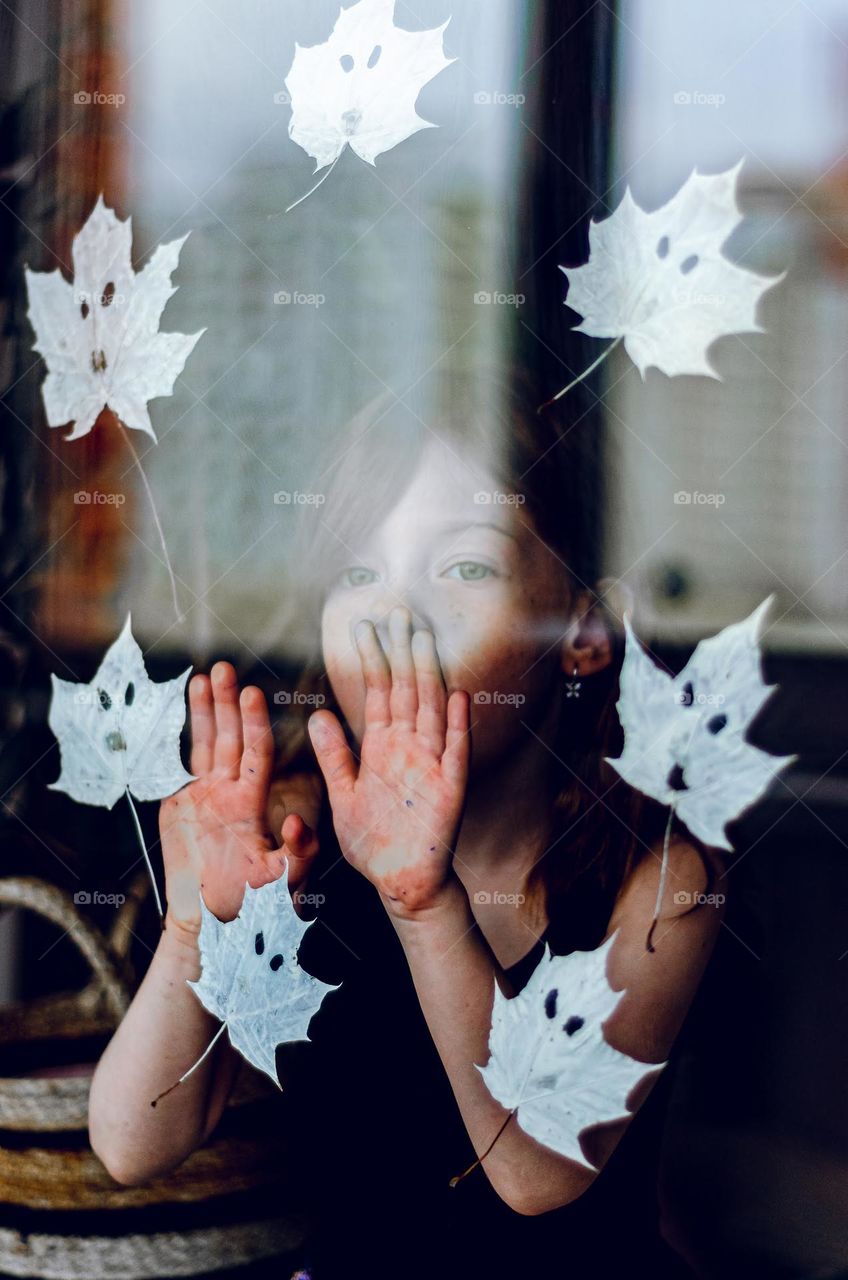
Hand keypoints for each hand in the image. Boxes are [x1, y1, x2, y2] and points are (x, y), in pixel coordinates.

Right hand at [160, 662, 319, 924]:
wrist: (209, 925)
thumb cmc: (250, 907)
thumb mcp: (282, 883)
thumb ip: (296, 855)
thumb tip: (296, 823)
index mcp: (251, 804)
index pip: (255, 754)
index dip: (253, 724)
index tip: (252, 693)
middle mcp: (229, 793)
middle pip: (228, 738)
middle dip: (227, 704)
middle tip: (225, 668)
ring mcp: (202, 797)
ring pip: (203, 744)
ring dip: (203, 711)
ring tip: (202, 676)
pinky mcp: (178, 805)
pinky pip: (177, 764)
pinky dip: (177, 737)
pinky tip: (176, 710)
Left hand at [307, 607, 469, 917]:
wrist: (399, 884)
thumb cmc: (372, 843)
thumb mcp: (343, 795)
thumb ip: (334, 755)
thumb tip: (318, 714)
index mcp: (380, 748)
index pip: (375, 693)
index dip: (371, 660)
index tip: (364, 626)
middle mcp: (407, 748)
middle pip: (405, 691)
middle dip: (401, 652)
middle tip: (398, 613)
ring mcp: (430, 765)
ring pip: (430, 710)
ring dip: (428, 675)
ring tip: (424, 640)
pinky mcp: (449, 788)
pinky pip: (455, 752)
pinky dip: (456, 725)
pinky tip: (458, 696)